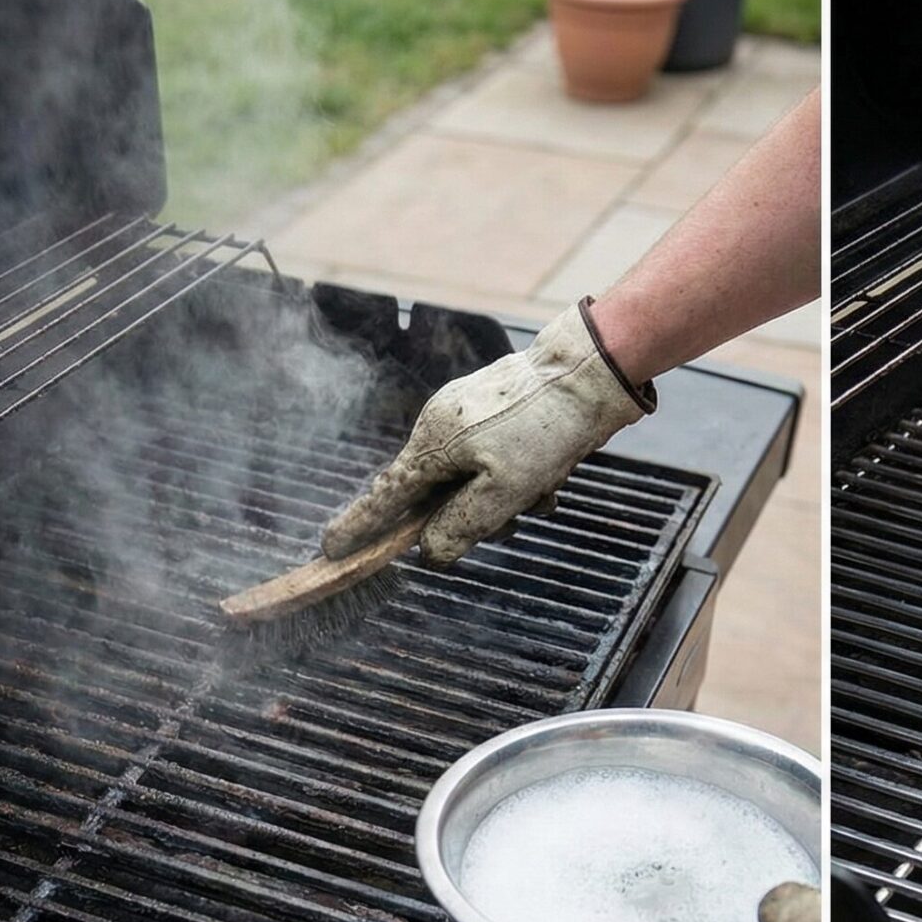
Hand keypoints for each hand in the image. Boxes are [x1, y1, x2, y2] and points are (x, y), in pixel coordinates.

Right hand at [321, 301, 649, 567]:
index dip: (359, 525)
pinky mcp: (495, 411)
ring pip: (474, 480)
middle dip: (473, 514)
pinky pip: (497, 460)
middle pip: (436, 494)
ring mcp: (468, 415)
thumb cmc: (545, 428)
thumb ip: (461, 525)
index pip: (385, 495)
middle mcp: (441, 425)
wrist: (589, 370)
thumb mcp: (504, 491)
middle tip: (510, 516)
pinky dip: (520, 477)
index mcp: (433, 443)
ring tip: (542, 487)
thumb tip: (428, 551)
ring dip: (507, 497)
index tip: (331, 546)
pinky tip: (551, 473)